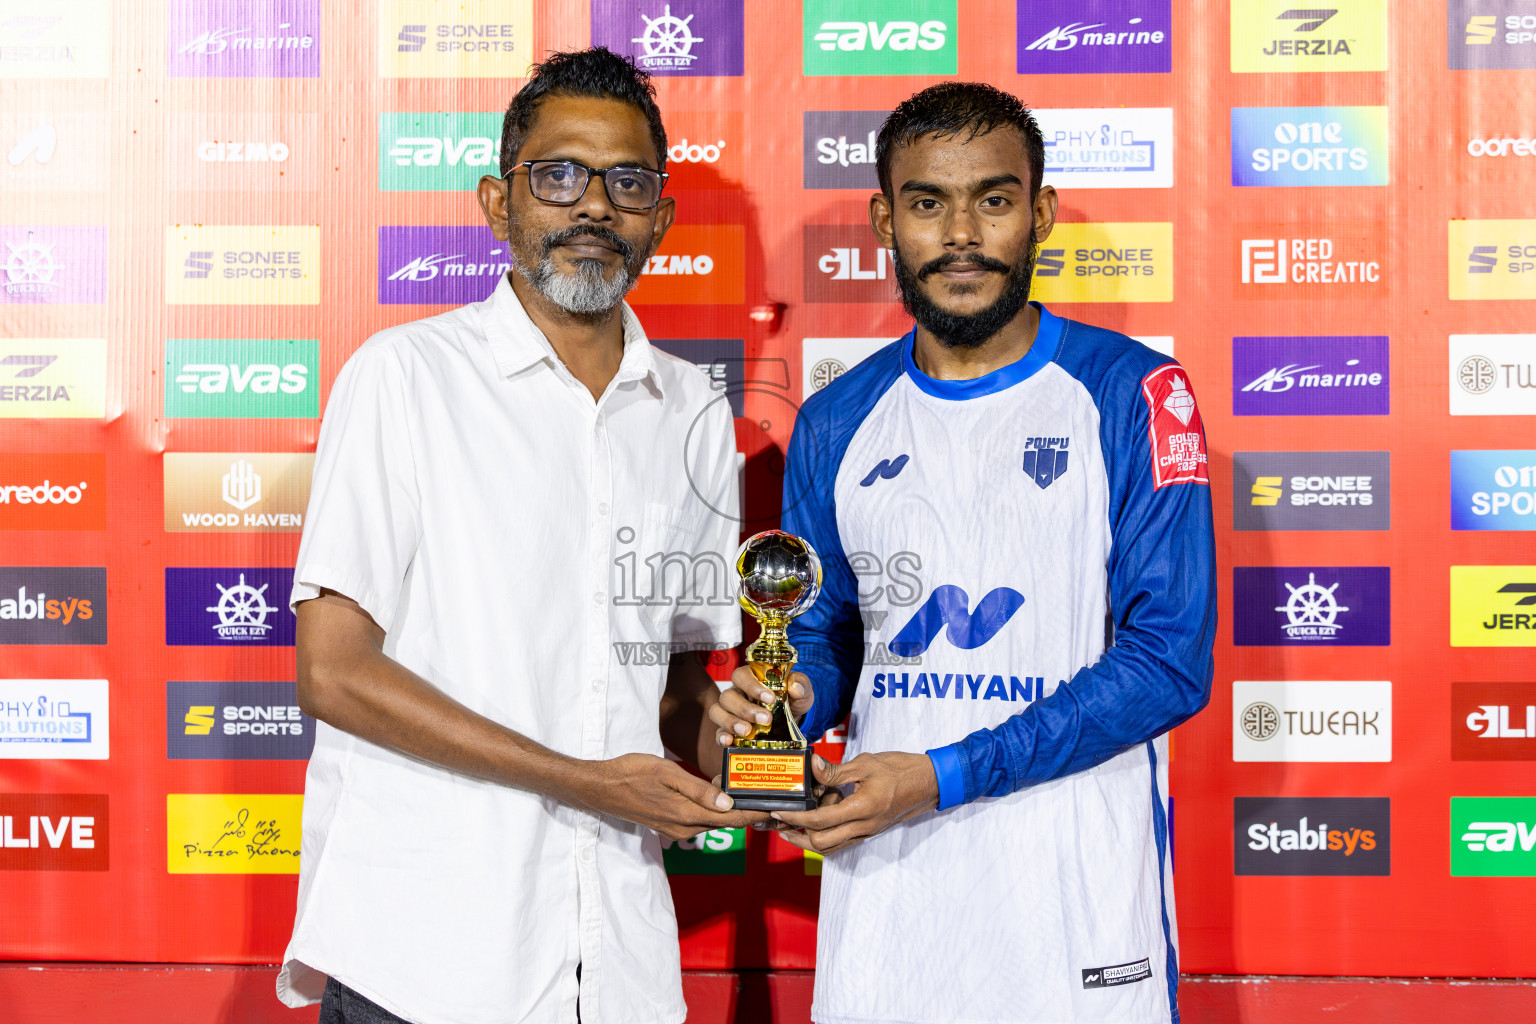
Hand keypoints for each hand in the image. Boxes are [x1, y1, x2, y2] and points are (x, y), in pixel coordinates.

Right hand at [579, 752, 768, 840]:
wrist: (599, 787)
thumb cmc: (631, 774)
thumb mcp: (666, 774)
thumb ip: (698, 790)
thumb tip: (728, 805)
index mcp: (686, 815)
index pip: (732, 821)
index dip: (756, 816)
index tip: (777, 810)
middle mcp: (684, 828)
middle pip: (726, 824)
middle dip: (750, 813)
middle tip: (772, 799)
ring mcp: (675, 829)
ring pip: (713, 821)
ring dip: (732, 811)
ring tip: (752, 793)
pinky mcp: (668, 824)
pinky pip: (699, 819)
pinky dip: (714, 810)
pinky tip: (720, 794)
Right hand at [707, 665, 813, 746]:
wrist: (792, 721)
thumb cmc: (791, 700)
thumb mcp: (801, 690)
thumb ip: (801, 684)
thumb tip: (795, 688)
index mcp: (751, 679)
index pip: (741, 676)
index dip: (752, 686)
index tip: (770, 698)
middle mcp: (737, 693)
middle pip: (728, 696)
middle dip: (745, 709)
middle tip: (765, 719)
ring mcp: (730, 712)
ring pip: (717, 711)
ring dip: (730, 722)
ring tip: (746, 731)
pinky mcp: (729, 730)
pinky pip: (718, 731)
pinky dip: (721, 736)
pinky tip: (729, 741)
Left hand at [772, 752, 938, 853]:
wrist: (928, 783)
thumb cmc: (900, 770)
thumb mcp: (866, 763)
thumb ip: (836, 770)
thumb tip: (812, 766)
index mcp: (861, 809)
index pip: (819, 820)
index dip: (795, 817)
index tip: (778, 811)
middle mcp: (863, 827)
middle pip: (820, 844)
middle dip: (796, 834)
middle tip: (780, 821)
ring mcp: (866, 832)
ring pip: (830, 847)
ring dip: (808, 838)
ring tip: (793, 822)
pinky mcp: (868, 832)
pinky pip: (841, 841)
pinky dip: (824, 834)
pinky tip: (818, 817)